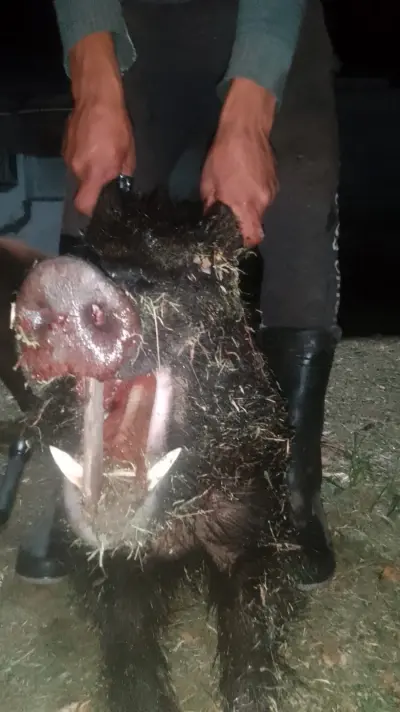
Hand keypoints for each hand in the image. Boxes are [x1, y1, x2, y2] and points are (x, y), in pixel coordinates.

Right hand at [64, 33, 134, 215]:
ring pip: (79, 174)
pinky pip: (75, 160)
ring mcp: (68, 157)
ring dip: (89, 170)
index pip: (84, 205)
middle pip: (83, 189)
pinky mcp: (64, 146)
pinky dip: (83, 158)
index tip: (99, 207)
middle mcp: (78, 169)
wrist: (96, 97)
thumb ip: (123, 175)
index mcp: (94, 173)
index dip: (90, 210)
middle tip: (107, 174)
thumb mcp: (128, 153)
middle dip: (94, 185)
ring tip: (101, 154)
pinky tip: (93, 145)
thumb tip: (122, 185)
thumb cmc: (116, 126)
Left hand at [201, 79, 277, 247]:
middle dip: (244, 224)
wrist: (246, 128)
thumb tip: (209, 218)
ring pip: (260, 210)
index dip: (245, 242)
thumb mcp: (209, 183)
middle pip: (256, 224)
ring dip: (249, 208)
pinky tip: (245, 183)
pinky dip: (255, 195)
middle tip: (230, 217)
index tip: (235, 241)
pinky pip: (265, 196)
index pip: (253, 237)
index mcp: (246, 206)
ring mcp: (272, 191)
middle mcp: (263, 202)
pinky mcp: (275, 181)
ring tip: (237, 196)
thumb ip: (210, 206)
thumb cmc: (223, 155)